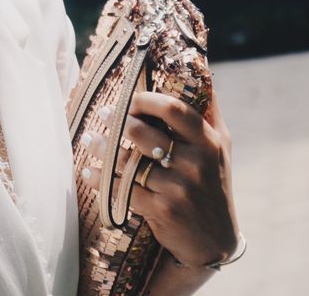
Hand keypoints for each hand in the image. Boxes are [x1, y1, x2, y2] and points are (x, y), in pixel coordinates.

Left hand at [83, 87, 239, 267]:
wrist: (215, 240)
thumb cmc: (213, 184)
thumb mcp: (221, 148)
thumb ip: (209, 112)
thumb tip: (202, 69)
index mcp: (209, 142)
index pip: (175, 110)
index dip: (147, 100)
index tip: (130, 98)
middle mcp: (196, 164)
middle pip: (145, 133)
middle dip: (119, 121)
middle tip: (103, 113)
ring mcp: (179, 188)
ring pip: (129, 162)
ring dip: (102, 148)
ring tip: (88, 138)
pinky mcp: (163, 210)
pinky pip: (123, 190)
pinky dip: (100, 179)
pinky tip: (88, 171)